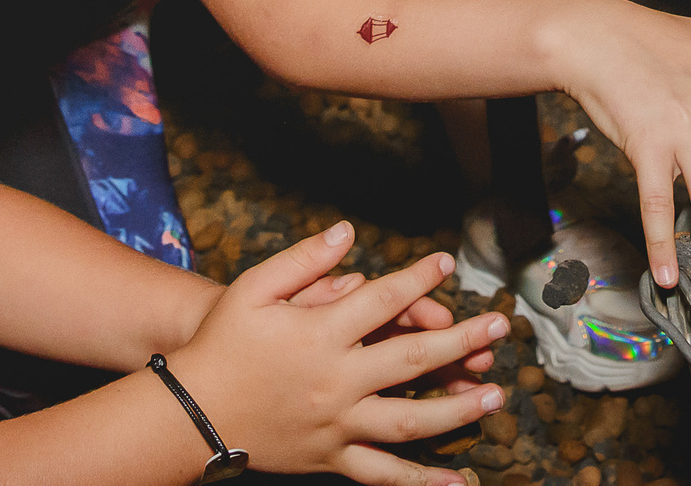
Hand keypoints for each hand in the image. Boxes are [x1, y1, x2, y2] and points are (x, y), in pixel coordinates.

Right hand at [166, 223, 507, 485]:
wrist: (189, 414)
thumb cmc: (221, 344)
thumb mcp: (253, 288)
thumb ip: (304, 259)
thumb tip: (348, 230)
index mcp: (320, 333)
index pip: (383, 299)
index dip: (419, 278)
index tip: (447, 263)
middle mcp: (336, 380)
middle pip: (412, 358)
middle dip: (462, 340)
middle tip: (501, 326)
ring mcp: (337, 424)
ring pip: (410, 420)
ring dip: (458, 408)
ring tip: (495, 394)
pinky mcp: (331, 457)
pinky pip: (383, 474)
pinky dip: (422, 482)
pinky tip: (460, 484)